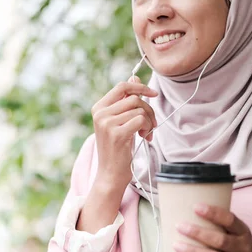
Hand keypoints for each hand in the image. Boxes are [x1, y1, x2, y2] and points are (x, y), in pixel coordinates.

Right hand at [91, 78, 157, 195]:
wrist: (110, 173)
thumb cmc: (117, 148)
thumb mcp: (120, 121)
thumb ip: (125, 100)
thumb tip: (134, 77)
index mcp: (99, 108)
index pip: (122, 86)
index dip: (140, 87)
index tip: (153, 93)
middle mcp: (100, 113)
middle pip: (134, 98)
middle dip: (149, 110)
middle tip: (151, 124)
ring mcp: (107, 123)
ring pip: (139, 109)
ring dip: (149, 121)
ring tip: (146, 133)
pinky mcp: (117, 133)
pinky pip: (141, 120)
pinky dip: (148, 128)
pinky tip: (144, 137)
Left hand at [174, 203, 251, 251]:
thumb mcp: (243, 237)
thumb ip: (225, 227)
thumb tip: (195, 212)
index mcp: (244, 234)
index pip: (230, 220)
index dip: (214, 213)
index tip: (196, 207)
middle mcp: (244, 249)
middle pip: (219, 240)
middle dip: (198, 233)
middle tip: (180, 226)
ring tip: (177, 245)